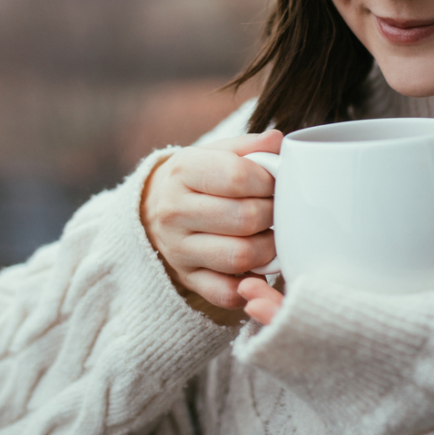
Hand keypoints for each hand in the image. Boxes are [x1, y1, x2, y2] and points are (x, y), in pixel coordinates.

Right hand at [142, 130, 282, 324]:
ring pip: (241, 257)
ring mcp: (178, 250)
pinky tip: (257, 265)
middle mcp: (175, 212)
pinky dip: (251, 283)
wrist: (154, 209)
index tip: (276, 182)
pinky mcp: (188, 280)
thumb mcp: (216, 152)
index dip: (269, 181)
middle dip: (273, 214)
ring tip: (271, 234)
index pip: (237, 177)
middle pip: (245, 219)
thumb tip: (278, 141)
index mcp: (183, 171)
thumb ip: (249, 146)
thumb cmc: (199, 178)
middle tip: (279, 210)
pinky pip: (228, 293)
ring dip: (269, 248)